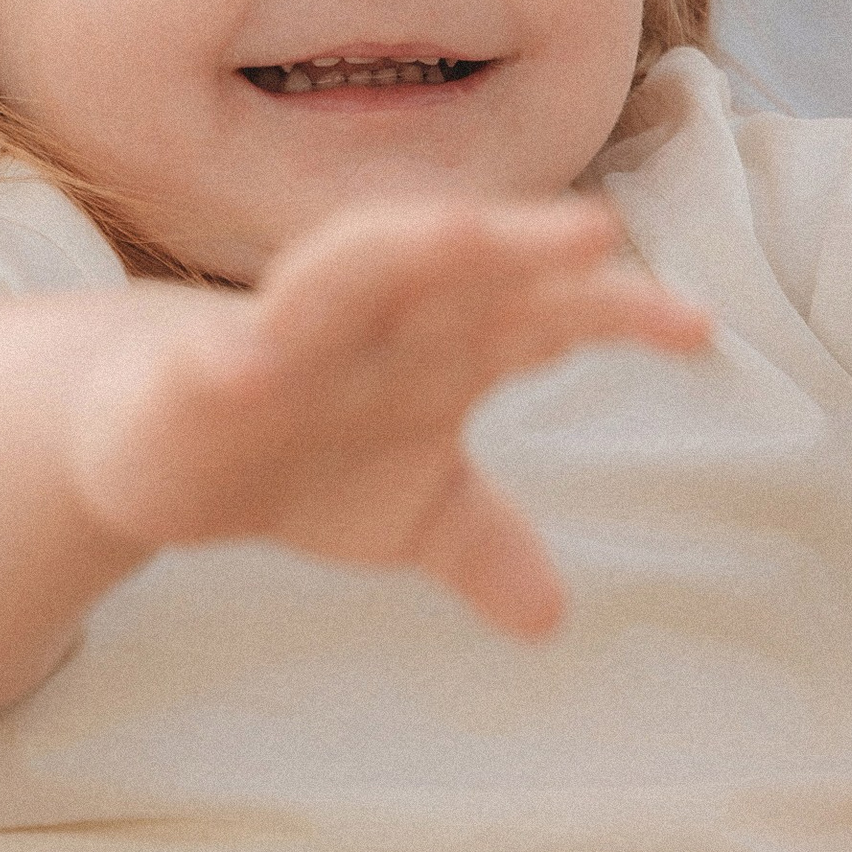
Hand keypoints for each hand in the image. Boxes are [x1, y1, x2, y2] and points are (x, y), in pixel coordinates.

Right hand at [65, 197, 707, 636]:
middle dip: (522, 246)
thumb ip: (483, 545)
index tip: (699, 327)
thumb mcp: (403, 514)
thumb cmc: (299, 450)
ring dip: (406, 247)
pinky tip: (250, 364)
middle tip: (598, 232)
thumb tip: (553, 619)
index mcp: (438, 347)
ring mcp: (286, 336)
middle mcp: (375, 321)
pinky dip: (236, 355)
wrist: (152, 445)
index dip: (615, 313)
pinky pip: (222, 355)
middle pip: (461, 269)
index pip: (541, 316)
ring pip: (349, 269)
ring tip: (468, 233)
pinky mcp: (201, 370)